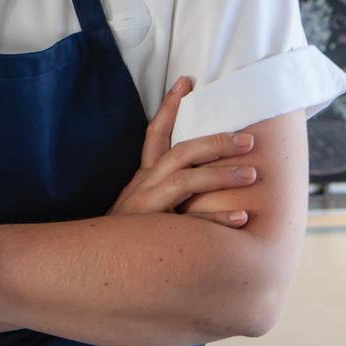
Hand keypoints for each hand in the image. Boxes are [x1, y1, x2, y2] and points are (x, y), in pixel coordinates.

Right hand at [110, 77, 257, 226]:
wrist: (93, 264)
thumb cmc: (128, 235)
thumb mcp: (139, 203)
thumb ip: (161, 187)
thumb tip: (193, 170)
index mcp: (143, 177)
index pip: (155, 133)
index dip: (170, 106)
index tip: (187, 81)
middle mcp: (144, 186)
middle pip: (181, 153)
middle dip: (215, 142)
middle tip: (248, 138)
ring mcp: (148, 208)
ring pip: (186, 181)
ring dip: (221, 174)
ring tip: (252, 173)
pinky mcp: (154, 233)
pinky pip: (192, 226)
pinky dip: (217, 221)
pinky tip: (242, 218)